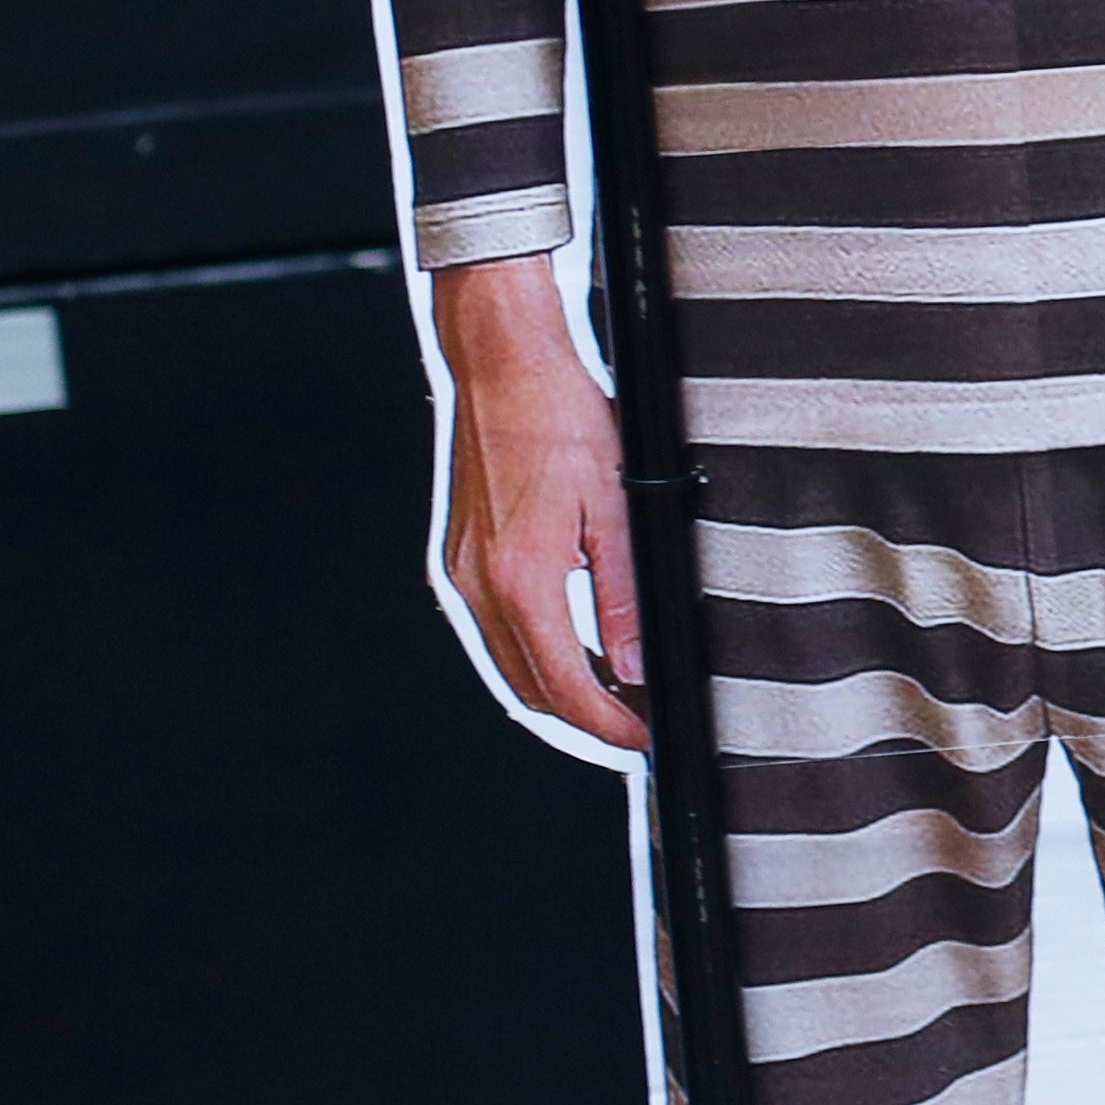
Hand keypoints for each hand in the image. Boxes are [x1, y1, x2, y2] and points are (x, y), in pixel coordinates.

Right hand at [431, 253, 645, 753]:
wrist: (502, 367)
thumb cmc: (561, 419)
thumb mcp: (617, 505)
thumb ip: (624, 593)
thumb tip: (633, 662)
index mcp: (520, 580)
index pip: (564, 687)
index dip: (607, 724)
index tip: (644, 738)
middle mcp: (479, 586)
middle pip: (531, 688)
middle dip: (586, 719)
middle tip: (638, 726)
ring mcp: (462, 574)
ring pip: (511, 663)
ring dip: (560, 689)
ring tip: (618, 696)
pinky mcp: (461, 558)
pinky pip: (499, 629)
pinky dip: (537, 653)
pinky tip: (576, 648)